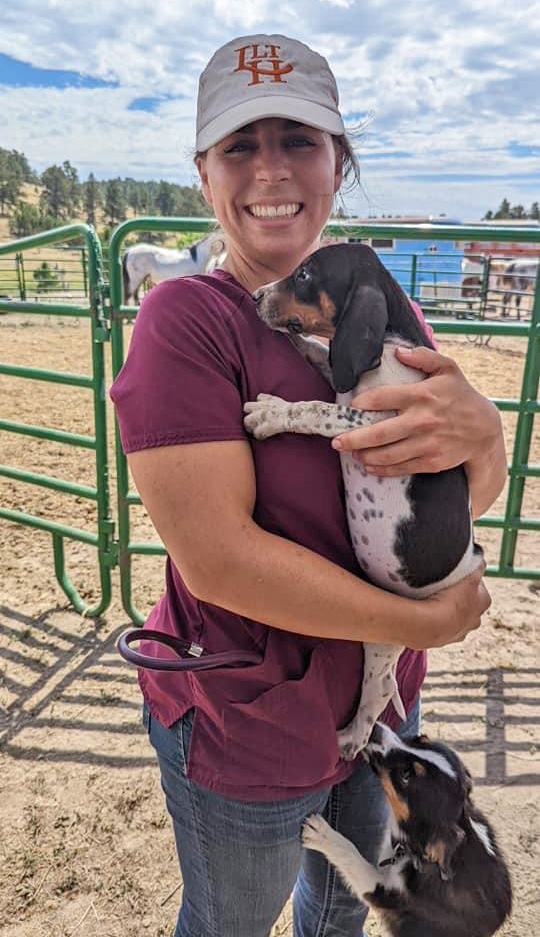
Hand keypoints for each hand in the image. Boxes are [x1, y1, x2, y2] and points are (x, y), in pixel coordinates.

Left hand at [331, 346, 501, 475]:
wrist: (484, 431)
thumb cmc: (461, 396)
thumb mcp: (448, 369)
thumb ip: (424, 356)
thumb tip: (398, 352)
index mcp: (422, 395)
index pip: (382, 398)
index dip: (361, 403)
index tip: (351, 407)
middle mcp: (422, 420)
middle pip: (378, 433)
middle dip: (353, 438)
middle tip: (336, 441)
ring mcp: (426, 444)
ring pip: (387, 453)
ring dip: (364, 455)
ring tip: (350, 453)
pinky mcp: (431, 461)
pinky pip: (400, 467)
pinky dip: (381, 468)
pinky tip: (368, 465)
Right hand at [411, 561, 490, 649]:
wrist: (430, 625)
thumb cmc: (451, 599)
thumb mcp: (468, 574)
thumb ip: (476, 565)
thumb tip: (479, 558)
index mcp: (484, 602)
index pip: (478, 585)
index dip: (466, 577)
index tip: (455, 573)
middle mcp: (475, 620)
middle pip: (467, 601)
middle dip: (457, 594)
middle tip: (442, 584)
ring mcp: (459, 632)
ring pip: (453, 615)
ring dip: (445, 608)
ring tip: (430, 597)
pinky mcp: (443, 640)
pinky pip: (439, 625)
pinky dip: (434, 618)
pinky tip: (426, 610)